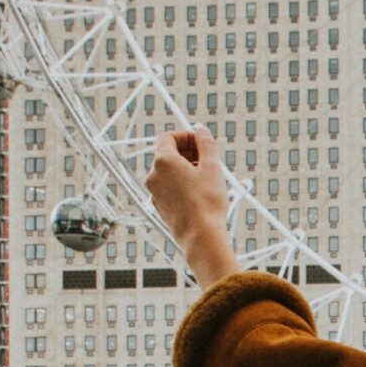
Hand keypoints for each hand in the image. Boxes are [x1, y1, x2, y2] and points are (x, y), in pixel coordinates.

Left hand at [149, 129, 240, 285]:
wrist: (200, 236)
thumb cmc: (207, 202)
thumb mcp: (212, 167)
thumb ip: (206, 144)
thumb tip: (201, 130)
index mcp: (163, 162)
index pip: (168, 137)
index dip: (186, 136)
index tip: (201, 143)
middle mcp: (153, 175)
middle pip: (167, 152)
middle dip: (188, 151)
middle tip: (208, 159)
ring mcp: (154, 191)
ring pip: (168, 170)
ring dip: (186, 167)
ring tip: (207, 176)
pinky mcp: (159, 205)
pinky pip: (168, 185)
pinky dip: (181, 182)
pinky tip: (200, 191)